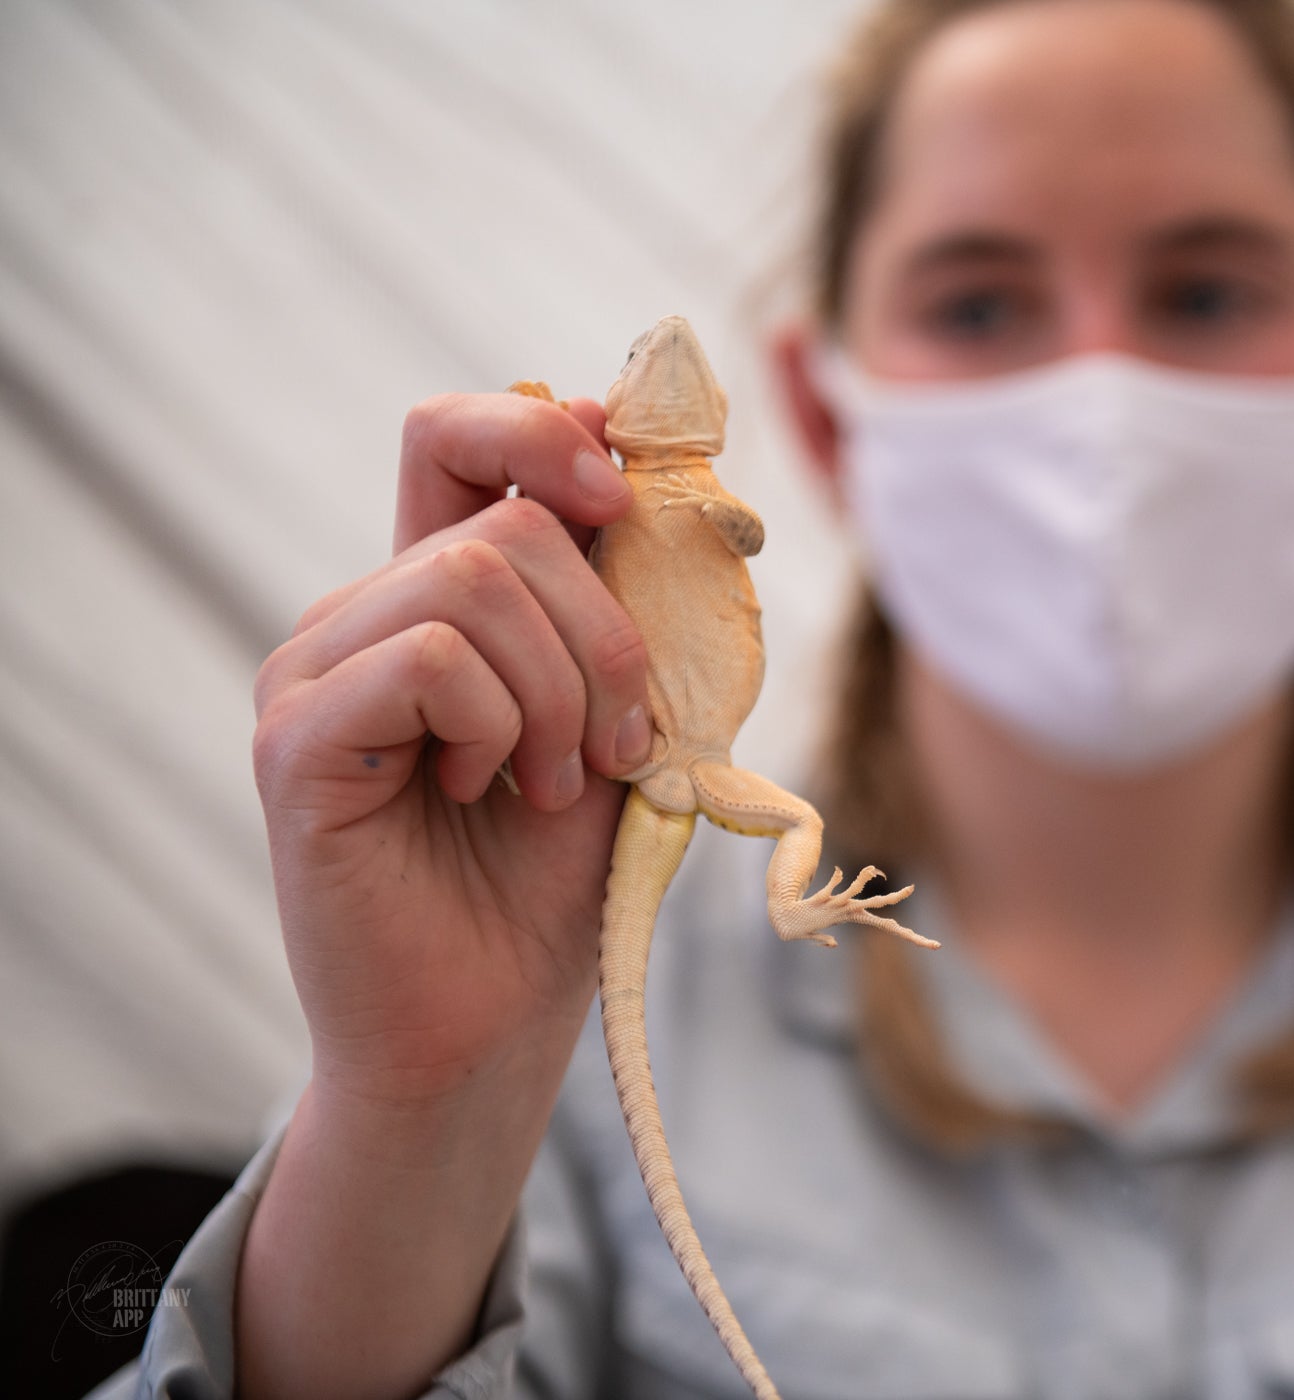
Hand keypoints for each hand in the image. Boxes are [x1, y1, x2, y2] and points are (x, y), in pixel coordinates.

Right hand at [252, 390, 648, 1111]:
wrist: (495, 1019)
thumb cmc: (554, 875)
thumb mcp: (615, 712)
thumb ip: (612, 596)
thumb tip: (622, 449)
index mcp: (436, 599)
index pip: (459, 438)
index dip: (547, 434)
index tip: (624, 503)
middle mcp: (362, 616)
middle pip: (507, 522)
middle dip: (606, 634)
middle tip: (616, 743)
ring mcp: (314, 671)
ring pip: (472, 580)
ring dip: (560, 694)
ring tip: (551, 784)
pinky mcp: (296, 740)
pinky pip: (428, 661)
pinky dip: (498, 727)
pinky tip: (484, 795)